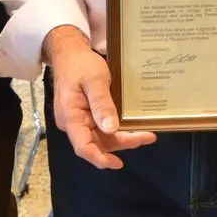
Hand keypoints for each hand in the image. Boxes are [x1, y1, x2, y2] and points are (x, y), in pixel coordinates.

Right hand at [43, 26, 155, 169]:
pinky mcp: (86, 114)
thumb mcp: (95, 79)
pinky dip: (116, 129)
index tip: (117, 163)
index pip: (83, 146)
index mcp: (70, 117)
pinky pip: (100, 127)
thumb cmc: (80, 64)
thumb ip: (102, 104)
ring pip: (100, 136)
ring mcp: (79, 119)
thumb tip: (111, 129)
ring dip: (121, 138)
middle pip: (96, 142)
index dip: (100, 158)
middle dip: (121, 143)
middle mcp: (73, 123)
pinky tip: (132, 127)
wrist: (70, 52)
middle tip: (146, 137)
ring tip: (145, 134)